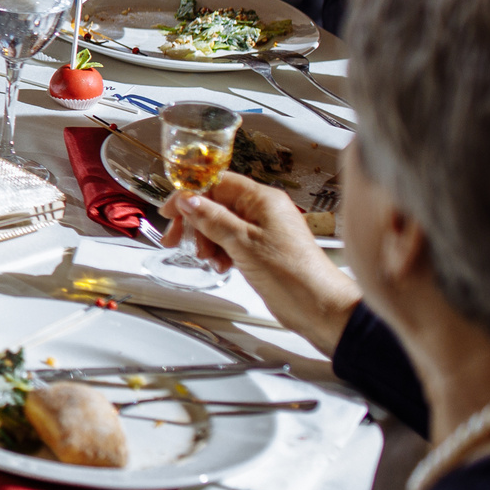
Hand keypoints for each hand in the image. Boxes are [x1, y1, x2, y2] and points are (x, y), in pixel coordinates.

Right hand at [166, 173, 360, 357]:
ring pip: (221, 225)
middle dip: (195, 222)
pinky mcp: (262, 250)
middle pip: (216, 204)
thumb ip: (212, 218)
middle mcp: (263, 211)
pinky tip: (220, 264)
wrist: (319, 307)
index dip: (190, 195)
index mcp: (263, 200)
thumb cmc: (294, 274)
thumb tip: (189, 200)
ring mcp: (263, 231)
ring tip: (206, 257)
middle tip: (176, 238)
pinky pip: (231, 242)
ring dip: (207, 240)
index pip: (217, 183)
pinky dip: (220, 252)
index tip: (170, 210)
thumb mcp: (243, 242)